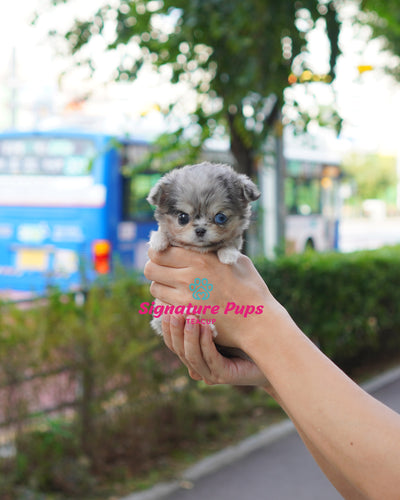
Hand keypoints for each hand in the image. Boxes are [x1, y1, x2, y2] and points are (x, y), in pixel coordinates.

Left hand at [144, 247, 284, 350]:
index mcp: (200, 258)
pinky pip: (162, 306)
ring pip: (154, 288)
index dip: (158, 252)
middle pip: (150, 269)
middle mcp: (189, 276)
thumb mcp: (235, 259)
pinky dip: (167, 303)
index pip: (159, 251)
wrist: (258, 321)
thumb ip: (213, 251)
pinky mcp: (186, 316)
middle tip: (165, 271)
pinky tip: (179, 302)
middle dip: (155, 268)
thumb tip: (197, 245)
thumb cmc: (251, 289)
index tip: (163, 254)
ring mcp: (185, 298)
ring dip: (161, 286)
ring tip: (174, 287)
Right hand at [161, 313, 271, 389]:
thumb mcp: (220, 319)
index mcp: (194, 352)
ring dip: (188, 335)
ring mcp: (211, 372)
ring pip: (191, 355)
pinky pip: (210, 358)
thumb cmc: (246, 333)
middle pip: (178, 349)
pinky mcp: (224, 376)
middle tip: (173, 310)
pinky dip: (205, 342)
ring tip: (188, 316)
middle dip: (174, 329)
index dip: (166, 326)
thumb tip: (186, 284)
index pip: (172, 341)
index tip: (164, 306)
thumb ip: (203, 310)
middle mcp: (199, 365)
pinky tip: (206, 325)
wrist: (272, 353)